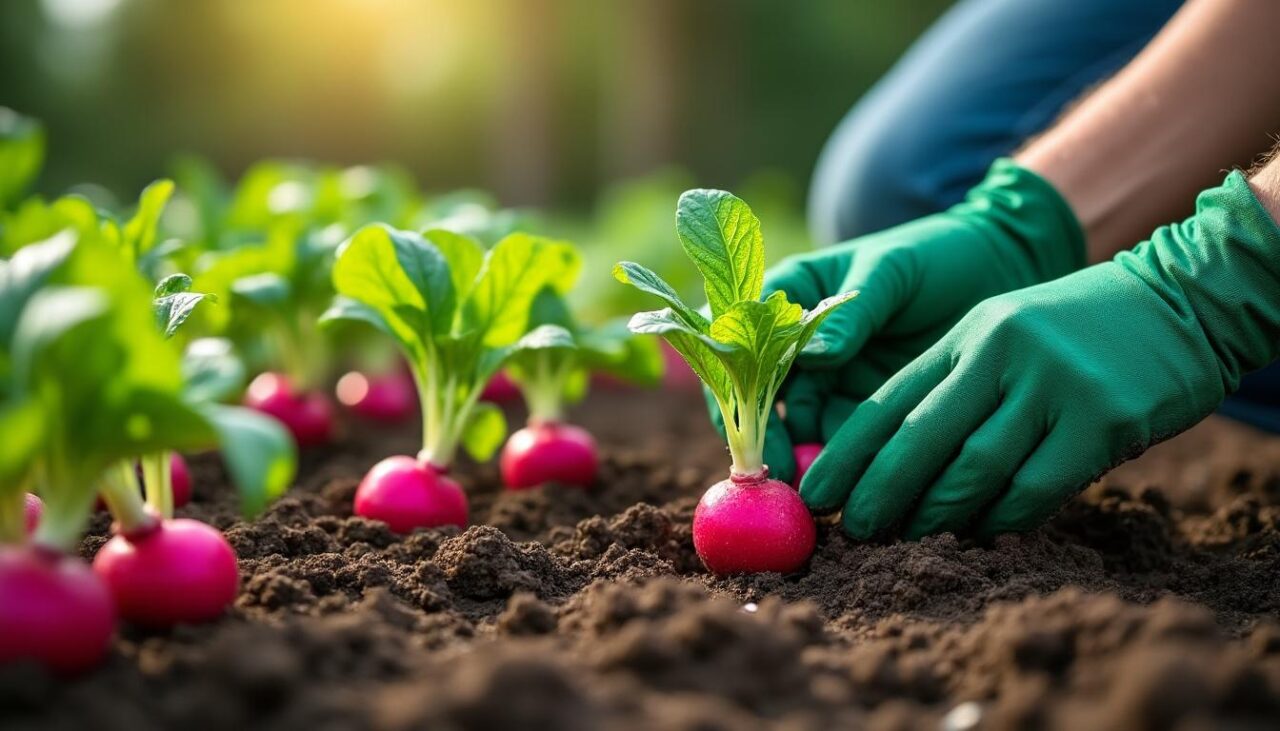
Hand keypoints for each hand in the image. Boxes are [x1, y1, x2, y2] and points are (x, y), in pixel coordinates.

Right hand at [705, 159, 1084, 480]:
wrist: (997, 271)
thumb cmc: (936, 256)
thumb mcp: (891, 272)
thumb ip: (852, 311)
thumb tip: (814, 353)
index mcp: (787, 294)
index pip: (737, 344)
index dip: (736, 390)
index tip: (755, 428)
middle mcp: (795, 341)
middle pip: (759, 397)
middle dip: (767, 440)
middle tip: (785, 479)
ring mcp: (827, 377)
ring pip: (797, 427)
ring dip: (802, 460)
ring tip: (818, 494)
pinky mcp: (861, 406)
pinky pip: (840, 442)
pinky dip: (841, 466)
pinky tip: (853, 488)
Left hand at [802, 171, 1279, 539]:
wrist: (1179, 297)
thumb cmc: (1077, 331)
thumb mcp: (1003, 335)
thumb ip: (954, 390)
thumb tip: (894, 471)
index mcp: (968, 335)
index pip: (890, 401)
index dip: (847, 454)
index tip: (814, 495)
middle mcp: (1001, 354)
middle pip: (919, 439)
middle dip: (879, 492)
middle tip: (855, 532)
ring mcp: (1052, 384)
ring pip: (973, 468)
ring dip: (935, 514)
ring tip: (909, 539)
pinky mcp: (1101, 418)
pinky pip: (1035, 487)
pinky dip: (1002, 518)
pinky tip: (982, 532)